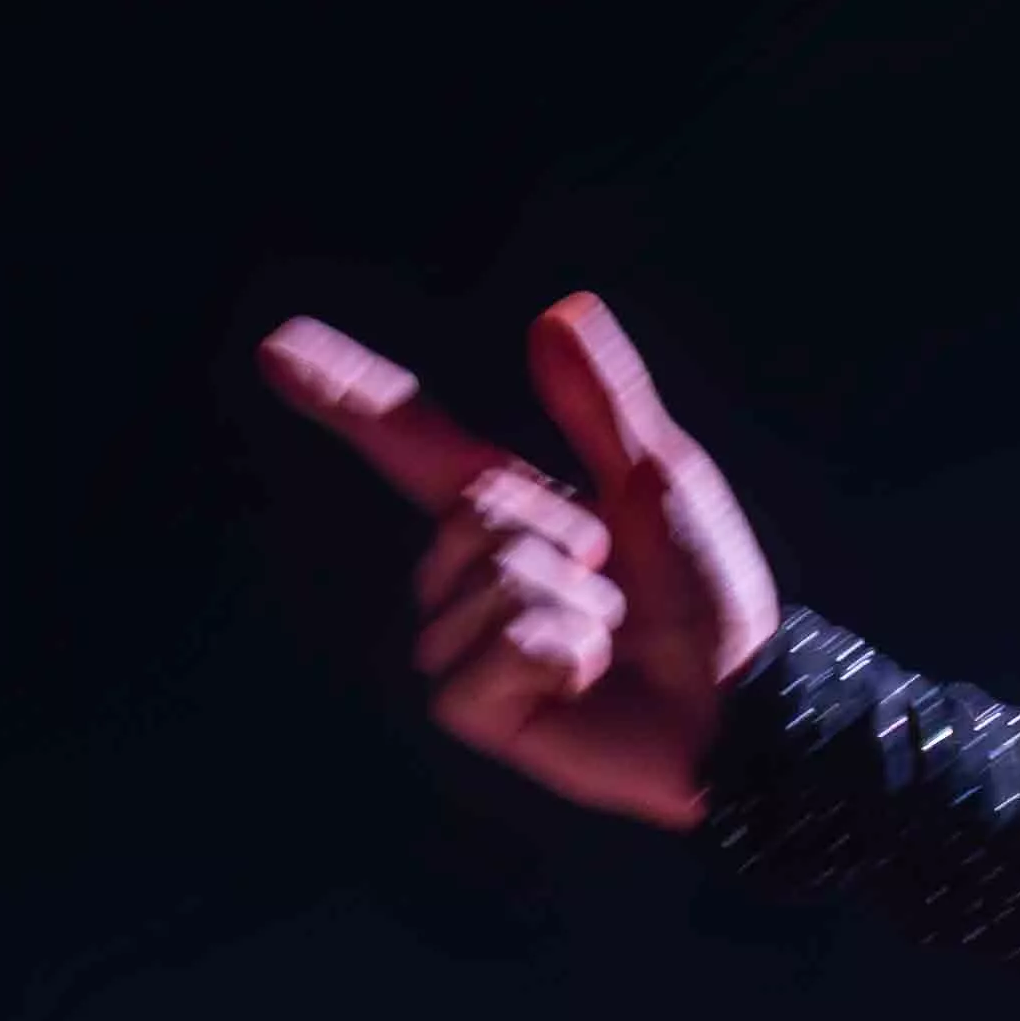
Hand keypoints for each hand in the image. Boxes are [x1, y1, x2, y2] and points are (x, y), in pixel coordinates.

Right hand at [259, 292, 780, 828]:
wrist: (742, 705)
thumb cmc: (709, 601)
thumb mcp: (660, 483)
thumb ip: (603, 405)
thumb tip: (558, 313)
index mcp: (512, 511)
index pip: (410, 442)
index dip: (346, 394)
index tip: (277, 349)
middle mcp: (471, 574)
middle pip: (472, 512)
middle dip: (560, 537)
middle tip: (613, 581)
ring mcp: (464, 644)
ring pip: (488, 582)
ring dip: (572, 603)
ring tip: (607, 638)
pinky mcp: (474, 707)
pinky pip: (497, 651)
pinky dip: (561, 656)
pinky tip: (587, 680)